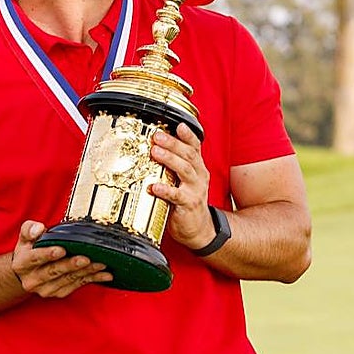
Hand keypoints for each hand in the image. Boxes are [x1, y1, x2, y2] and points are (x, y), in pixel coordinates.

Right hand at [10, 221, 111, 297]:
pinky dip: (92, 279)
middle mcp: (33, 280)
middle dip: (71, 265)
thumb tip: (39, 229)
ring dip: (85, 271)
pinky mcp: (59, 293)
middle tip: (85, 258)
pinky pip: (78, 285)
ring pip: (68, 279)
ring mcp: (46, 289)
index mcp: (22, 264)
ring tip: (100, 264)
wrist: (25, 273)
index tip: (61, 250)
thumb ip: (30, 229)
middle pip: (54, 271)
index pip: (34, 258)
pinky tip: (104, 274)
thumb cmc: (29, 249)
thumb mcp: (25, 235)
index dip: (47, 254)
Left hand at [148, 123, 214, 249]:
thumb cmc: (186, 200)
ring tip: (155, 151)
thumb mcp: (184, 179)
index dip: (188, 135)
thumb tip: (154, 145)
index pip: (195, 147)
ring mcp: (195, 190)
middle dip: (173, 143)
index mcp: (197, 167)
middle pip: (188, 155)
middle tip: (157, 136)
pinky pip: (177, 196)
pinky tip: (155, 186)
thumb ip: (175, 164)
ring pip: (185, 170)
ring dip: (169, 159)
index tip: (179, 125)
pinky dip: (166, 189)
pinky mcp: (189, 205)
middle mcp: (199, 176)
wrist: (199, 229)